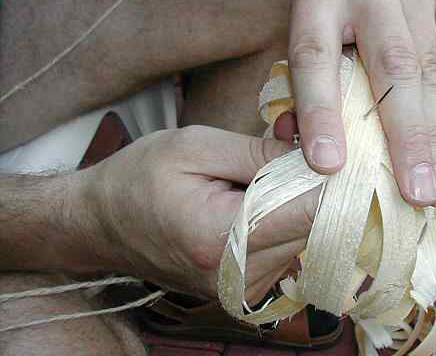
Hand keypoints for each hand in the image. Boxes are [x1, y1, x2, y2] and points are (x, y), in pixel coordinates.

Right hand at [84, 126, 319, 302]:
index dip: (328, 176)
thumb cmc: (140, 178)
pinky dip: (286, 218)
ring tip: (261, 172)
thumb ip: (259, 153)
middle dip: (312, 182)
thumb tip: (318, 158)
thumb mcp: (195, 146)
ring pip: (307, 237)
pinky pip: (290, 248)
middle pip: (315, 226)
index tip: (332, 148)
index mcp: (220, 239)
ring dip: (298, 200)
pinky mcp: (246, 290)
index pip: (309, 212)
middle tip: (289, 146)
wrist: (101, 223)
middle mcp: (236, 278)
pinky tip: (259, 197)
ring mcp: (242, 291)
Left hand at [288, 0, 435, 207]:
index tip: (328, 167)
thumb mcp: (300, 40)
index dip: (321, 112)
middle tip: (416, 194)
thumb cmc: (326, 16)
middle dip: (406, 137)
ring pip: (432, 67)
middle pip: (391, 65)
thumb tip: (322, 160)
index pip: (315, 56)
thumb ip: (302, 92)